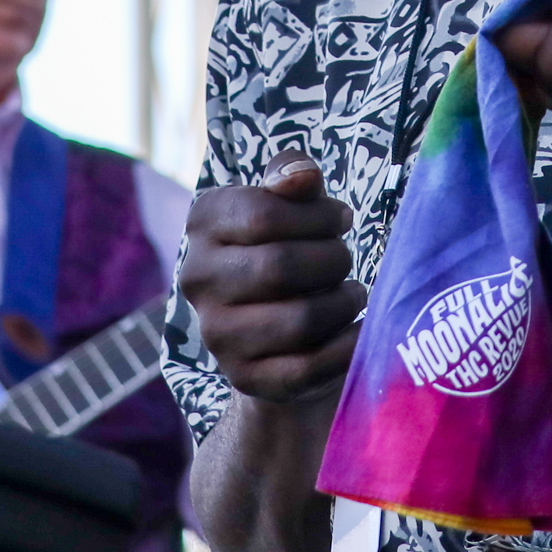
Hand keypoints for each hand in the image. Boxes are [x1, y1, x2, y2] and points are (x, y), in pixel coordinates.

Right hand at [179, 149, 366, 402]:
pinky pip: (308, 366)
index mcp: (203, 221)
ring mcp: (216, 334)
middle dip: (332, 259)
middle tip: (344, 259)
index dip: (318, 215)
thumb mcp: (292, 200)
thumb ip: (294, 173)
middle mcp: (196, 277)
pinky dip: (346, 345)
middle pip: (282, 266)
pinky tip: (355, 329)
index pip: (264, 213)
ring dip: (342, 302)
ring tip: (349, 293)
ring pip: (299, 319)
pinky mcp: (245, 377)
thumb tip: (301, 177)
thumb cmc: (290, 244)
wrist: (276, 327)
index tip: (340, 219)